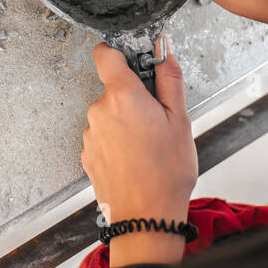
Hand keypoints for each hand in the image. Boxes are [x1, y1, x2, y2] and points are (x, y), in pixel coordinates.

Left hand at [81, 38, 196, 258]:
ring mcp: (90, 134)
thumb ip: (169, 79)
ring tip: (147, 145)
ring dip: (125, 122)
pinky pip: (103, 136)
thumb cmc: (166, 171)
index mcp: (122, 96)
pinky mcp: (87, 154)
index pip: (105, 54)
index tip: (134, 61)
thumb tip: (164, 50)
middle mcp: (99, 111)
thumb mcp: (180, 119)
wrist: (146, 217)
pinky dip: (118, 141)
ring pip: (109, 114)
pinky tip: (135, 158)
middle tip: (156, 118)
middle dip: (133, 97)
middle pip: (113, 88)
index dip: (119, 53)